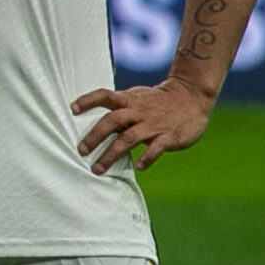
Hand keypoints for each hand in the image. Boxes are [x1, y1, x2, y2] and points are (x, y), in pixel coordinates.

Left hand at [71, 79, 215, 173]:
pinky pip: (157, 147)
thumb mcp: (137, 98)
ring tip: (98, 169)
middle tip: (81, 151)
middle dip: (95, 136)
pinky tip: (138, 167)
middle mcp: (138, 111)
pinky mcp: (170, 135)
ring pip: (129, 138)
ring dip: (112, 154)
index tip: (72, 109)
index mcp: (129, 100)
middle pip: (113, 121)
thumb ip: (118, 109)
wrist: (192, 95)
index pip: (105, 96)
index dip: (88, 101)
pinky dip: (147, 157)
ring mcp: (154, 124)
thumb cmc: (158, 100)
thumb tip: (93, 121)